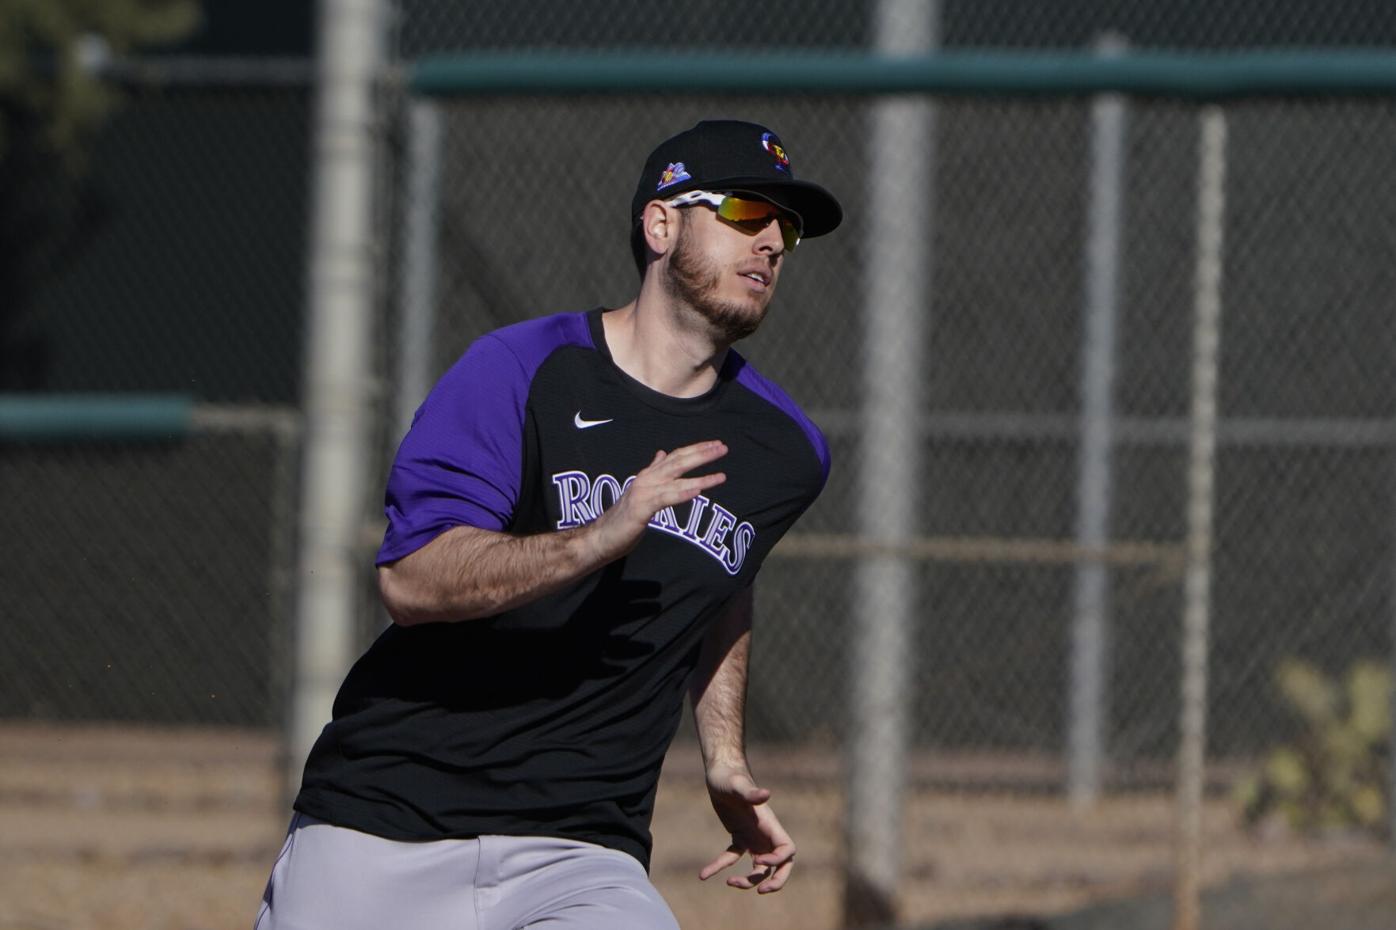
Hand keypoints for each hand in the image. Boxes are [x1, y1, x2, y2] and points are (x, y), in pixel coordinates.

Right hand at [587, 440, 726, 560]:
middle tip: (723, 447)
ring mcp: (643, 493)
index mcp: (649, 475)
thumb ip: (653, 472)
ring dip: (700, 476)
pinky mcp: (640, 509)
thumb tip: (661, 454)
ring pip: (675, 479)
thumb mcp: (641, 491)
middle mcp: (647, 479)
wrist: (601, 537)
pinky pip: (665, 499)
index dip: (696, 448)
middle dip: (702, 454)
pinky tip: (697, 492)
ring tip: (721, 475)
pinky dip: (682, 494)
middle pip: (678, 461)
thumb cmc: (622, 517)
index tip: (715, 444)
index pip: (675, 456)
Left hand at [699, 764, 795, 893]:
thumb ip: (750, 792)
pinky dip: (720, 867)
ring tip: (730, 882)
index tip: (758, 861)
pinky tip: (703, 875)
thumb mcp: (737, 785)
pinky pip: (733, 857)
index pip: (787, 850)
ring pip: (759, 868)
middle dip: (776, 881)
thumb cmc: (729, 776)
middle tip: (761, 891)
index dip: (778, 862)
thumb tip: (765, 794)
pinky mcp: (738, 836)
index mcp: (769, 824)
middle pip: (781, 864)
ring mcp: (752, 836)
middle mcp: (764, 833)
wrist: (719, 770)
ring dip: (749, 880)